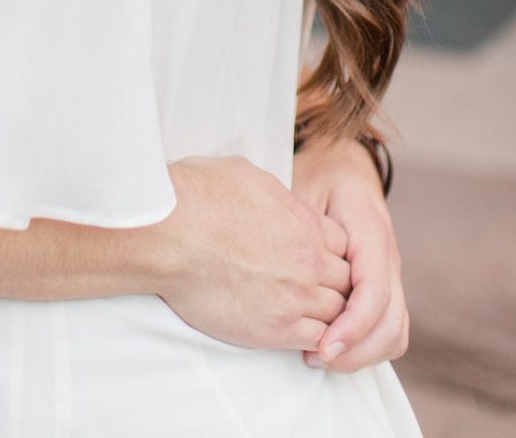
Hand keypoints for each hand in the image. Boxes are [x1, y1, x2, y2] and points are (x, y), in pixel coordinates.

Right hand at [157, 156, 350, 351]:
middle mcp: (309, 260)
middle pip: (345, 279)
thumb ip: (275, 195)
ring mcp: (296, 297)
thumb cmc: (197, 197)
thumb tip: (275, 200)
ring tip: (302, 309)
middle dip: (332, 282)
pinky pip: (317, 339)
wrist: (170, 234)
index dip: (330, 251)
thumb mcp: (247, 175)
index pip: (343, 244)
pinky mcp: (276, 329)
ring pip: (337, 312)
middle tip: (310, 286)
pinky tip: (297, 332)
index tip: (314, 257)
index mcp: (304, 220)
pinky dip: (315, 339)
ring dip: (325, 312)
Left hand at [291, 138, 407, 370]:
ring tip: (317, 357)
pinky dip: (367, 345)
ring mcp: (390, 273)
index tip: (322, 346)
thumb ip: (302, 225)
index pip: (374, 290)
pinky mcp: (383, 285)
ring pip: (395, 330)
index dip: (352, 326)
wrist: (343, 161)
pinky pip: (389, 326)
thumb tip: (284, 263)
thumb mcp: (305, 186)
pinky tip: (329, 345)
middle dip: (357, 350)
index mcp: (370, 231)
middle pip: (392, 321)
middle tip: (314, 358)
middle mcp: (388, 256)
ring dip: (362, 353)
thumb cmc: (318, 173)